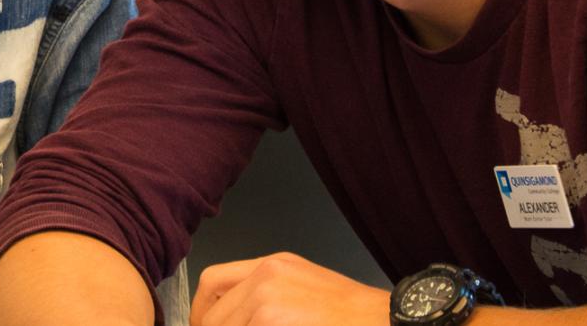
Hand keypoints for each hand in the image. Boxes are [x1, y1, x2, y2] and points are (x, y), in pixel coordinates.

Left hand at [192, 253, 387, 325]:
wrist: (385, 321)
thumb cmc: (352, 316)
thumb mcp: (304, 288)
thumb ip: (264, 298)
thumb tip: (234, 320)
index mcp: (272, 266)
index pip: (212, 281)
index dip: (201, 311)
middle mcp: (266, 277)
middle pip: (212, 315)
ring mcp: (267, 302)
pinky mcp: (271, 323)